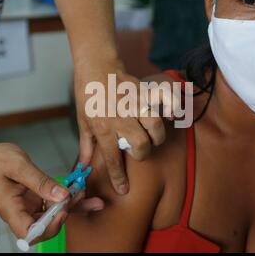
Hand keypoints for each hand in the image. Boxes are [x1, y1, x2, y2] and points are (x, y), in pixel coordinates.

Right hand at [0, 139, 103, 242]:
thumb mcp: (19, 167)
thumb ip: (41, 182)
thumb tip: (63, 195)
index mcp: (11, 210)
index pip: (32, 232)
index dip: (51, 226)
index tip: (64, 209)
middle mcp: (19, 212)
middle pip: (46, 225)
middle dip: (69, 214)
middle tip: (90, 200)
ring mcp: (25, 206)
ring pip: (51, 213)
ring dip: (70, 205)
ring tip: (87, 193)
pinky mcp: (30, 198)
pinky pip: (48, 202)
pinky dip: (62, 196)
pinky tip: (74, 188)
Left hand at [74, 60, 167, 194]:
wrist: (96, 65)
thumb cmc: (87, 94)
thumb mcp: (82, 121)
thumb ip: (86, 145)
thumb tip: (83, 166)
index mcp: (103, 127)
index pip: (113, 159)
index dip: (119, 178)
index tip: (124, 189)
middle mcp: (121, 117)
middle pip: (141, 144)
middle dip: (142, 154)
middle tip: (138, 151)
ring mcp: (134, 104)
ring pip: (155, 126)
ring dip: (156, 136)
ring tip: (151, 137)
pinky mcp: (144, 93)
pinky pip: (164, 102)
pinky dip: (172, 110)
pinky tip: (170, 116)